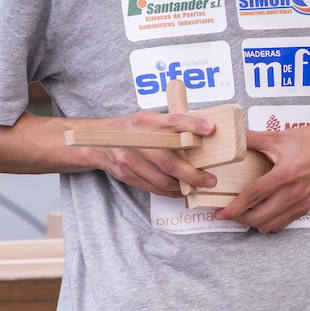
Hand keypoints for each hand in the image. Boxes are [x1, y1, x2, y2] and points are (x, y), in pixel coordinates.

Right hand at [83, 111, 217, 196]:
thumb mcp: (149, 119)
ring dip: (184, 186)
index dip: (192, 125)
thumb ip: (171, 125)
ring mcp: (130, 160)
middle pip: (168, 160)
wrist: (99, 143)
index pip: (172, 121)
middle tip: (210, 180)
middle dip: (192, 174)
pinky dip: (171, 191)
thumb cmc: (131, 130)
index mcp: (145, 122)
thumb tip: (203, 132)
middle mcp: (136, 140)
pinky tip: (181, 190)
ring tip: (199, 186)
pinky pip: (154, 188)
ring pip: (162, 179)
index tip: (210, 129)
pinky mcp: (127, 175)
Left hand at [215, 125, 309, 232]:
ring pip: (269, 225)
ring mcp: (300, 203)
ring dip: (253, 222)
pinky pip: (282, 224)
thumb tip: (233, 135)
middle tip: (227, 211)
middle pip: (258, 218)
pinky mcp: (306, 207)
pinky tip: (260, 212)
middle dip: (238, 218)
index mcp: (285, 175)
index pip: (252, 196)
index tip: (220, 212)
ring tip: (242, 213)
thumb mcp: (279, 137)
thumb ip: (252, 138)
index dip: (233, 207)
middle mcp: (293, 194)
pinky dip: (268, 222)